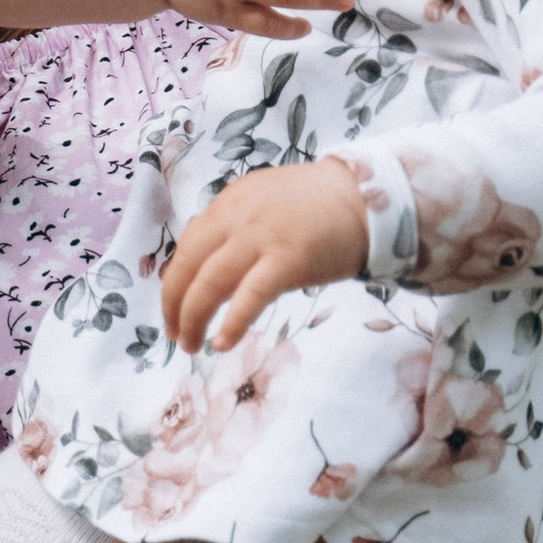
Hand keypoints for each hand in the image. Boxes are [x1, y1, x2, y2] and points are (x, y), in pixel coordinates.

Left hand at [162, 156, 371, 349]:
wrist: (369, 197)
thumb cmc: (321, 208)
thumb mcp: (266, 207)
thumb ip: (236, 233)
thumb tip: (213, 277)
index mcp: (229, 203)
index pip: (187, 245)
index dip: (174, 281)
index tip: (174, 307)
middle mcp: (236, 217)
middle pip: (187, 265)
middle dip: (173, 305)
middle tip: (174, 334)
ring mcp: (260, 238)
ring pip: (208, 283)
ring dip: (193, 319)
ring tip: (191, 345)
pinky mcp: (287, 260)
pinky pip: (248, 297)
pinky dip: (231, 324)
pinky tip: (222, 343)